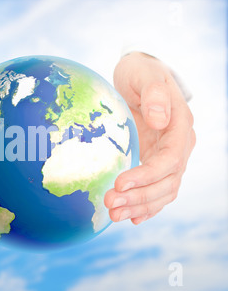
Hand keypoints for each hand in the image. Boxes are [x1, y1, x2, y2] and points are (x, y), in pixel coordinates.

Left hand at [105, 52, 195, 223]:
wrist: (138, 78)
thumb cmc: (140, 72)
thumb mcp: (145, 75)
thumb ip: (155, 95)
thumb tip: (159, 120)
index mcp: (180, 126)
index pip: (169, 159)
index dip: (147, 176)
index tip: (120, 184)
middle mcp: (178, 146)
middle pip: (166, 182)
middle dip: (139, 197)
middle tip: (110, 206)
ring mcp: (167, 157)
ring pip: (162, 191)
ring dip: (139, 206)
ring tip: (114, 216)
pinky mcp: (155, 162)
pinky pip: (156, 190)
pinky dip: (146, 206)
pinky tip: (131, 217)